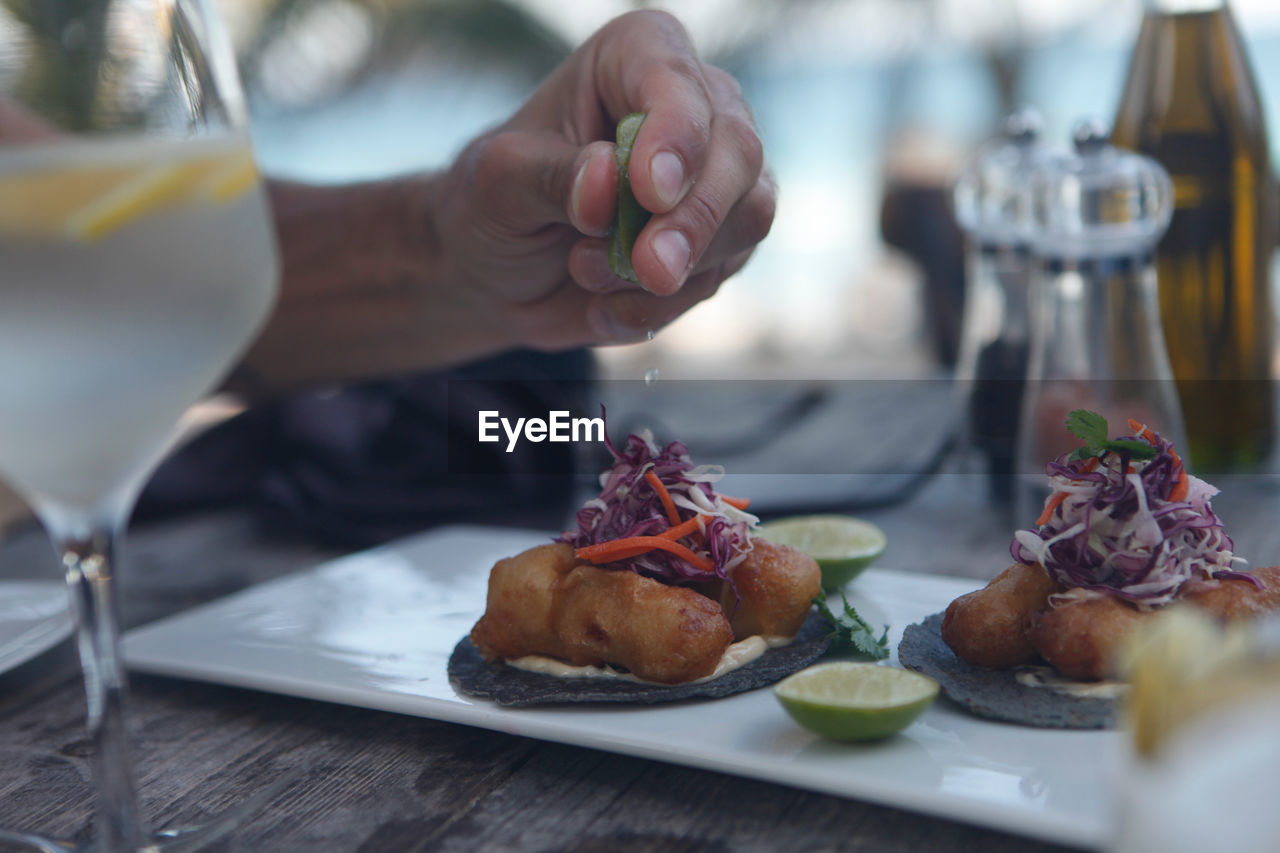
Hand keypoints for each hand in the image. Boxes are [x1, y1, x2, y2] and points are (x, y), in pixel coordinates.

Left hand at [435, 9, 774, 349]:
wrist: (502, 274)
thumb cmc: (494, 206)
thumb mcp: (497, 186)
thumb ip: (550, 179)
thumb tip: (606, 180)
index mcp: (633, 57)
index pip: (676, 81)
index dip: (675, 134)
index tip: (651, 192)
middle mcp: (692, 104)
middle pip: (738, 152)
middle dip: (693, 220)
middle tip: (648, 269)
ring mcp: (717, 173)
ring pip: (748, 216)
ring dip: (671, 268)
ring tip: (586, 276)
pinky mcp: (724, 237)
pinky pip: (721, 272)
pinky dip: (661, 303)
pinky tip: (604, 305)